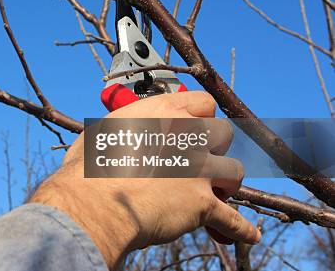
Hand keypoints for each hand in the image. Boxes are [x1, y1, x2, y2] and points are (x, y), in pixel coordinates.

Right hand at [29, 92, 260, 268]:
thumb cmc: (89, 166)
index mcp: (165, 111)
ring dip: (225, 183)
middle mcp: (188, 134)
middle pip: (224, 134)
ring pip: (234, 173)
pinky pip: (233, 219)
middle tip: (198, 161)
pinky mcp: (203, 203)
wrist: (95, 202)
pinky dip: (241, 229)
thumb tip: (122, 134)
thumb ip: (128, 128)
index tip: (193, 128)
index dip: (200, 117)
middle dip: (214, 147)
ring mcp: (200, 169)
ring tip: (215, 192)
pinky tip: (249, 234)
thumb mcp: (105, 131)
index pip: (204, 103)